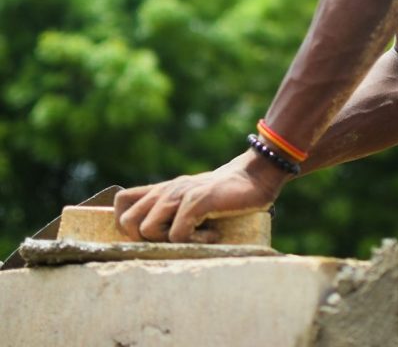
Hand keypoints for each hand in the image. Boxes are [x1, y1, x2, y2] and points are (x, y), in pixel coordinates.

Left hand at [114, 150, 287, 242]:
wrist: (254, 176)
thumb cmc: (225, 195)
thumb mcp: (192, 199)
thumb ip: (172, 208)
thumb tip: (154, 235)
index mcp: (162, 190)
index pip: (121, 203)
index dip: (126, 225)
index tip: (152, 236)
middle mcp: (167, 190)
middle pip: (127, 222)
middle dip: (145, 239)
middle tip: (173, 238)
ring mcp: (181, 194)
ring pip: (148, 229)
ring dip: (170, 242)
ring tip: (197, 235)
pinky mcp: (197, 200)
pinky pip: (178, 233)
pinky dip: (195, 241)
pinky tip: (213, 234)